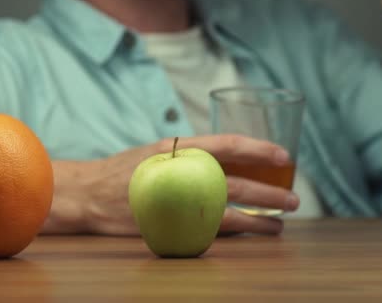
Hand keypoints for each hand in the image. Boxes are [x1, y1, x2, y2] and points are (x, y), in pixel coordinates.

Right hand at [46, 135, 299, 235]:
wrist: (87, 194)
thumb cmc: (124, 172)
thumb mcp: (156, 153)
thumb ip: (189, 156)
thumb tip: (226, 159)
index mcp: (176, 149)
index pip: (226, 144)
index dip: (258, 148)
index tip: (284, 155)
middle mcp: (177, 173)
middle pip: (233, 183)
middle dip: (269, 193)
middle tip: (294, 200)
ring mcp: (172, 202)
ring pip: (225, 212)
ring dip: (257, 220)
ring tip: (279, 225)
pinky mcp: (167, 226)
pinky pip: (206, 232)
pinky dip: (231, 234)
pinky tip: (247, 236)